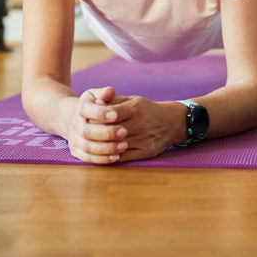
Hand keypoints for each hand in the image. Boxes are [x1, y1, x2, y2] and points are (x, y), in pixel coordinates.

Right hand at [64, 86, 128, 164]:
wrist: (73, 118)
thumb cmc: (93, 105)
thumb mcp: (96, 95)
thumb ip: (104, 93)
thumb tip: (110, 91)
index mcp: (80, 108)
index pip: (86, 110)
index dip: (100, 113)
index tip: (116, 114)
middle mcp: (74, 124)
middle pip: (87, 131)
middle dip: (106, 133)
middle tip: (125, 132)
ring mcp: (74, 139)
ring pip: (88, 147)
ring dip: (106, 148)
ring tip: (124, 146)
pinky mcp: (76, 151)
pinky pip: (88, 158)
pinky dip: (102, 159)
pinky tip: (116, 157)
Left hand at [64, 88, 182, 164]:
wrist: (172, 122)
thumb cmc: (147, 110)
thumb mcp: (132, 100)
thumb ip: (113, 102)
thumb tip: (94, 103)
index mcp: (134, 108)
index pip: (108, 114)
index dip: (95, 118)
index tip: (86, 120)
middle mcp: (139, 124)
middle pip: (110, 131)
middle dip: (96, 133)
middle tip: (84, 134)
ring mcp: (143, 139)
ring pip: (116, 146)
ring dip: (102, 147)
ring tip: (91, 145)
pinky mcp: (146, 151)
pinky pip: (124, 157)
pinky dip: (112, 156)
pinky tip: (104, 153)